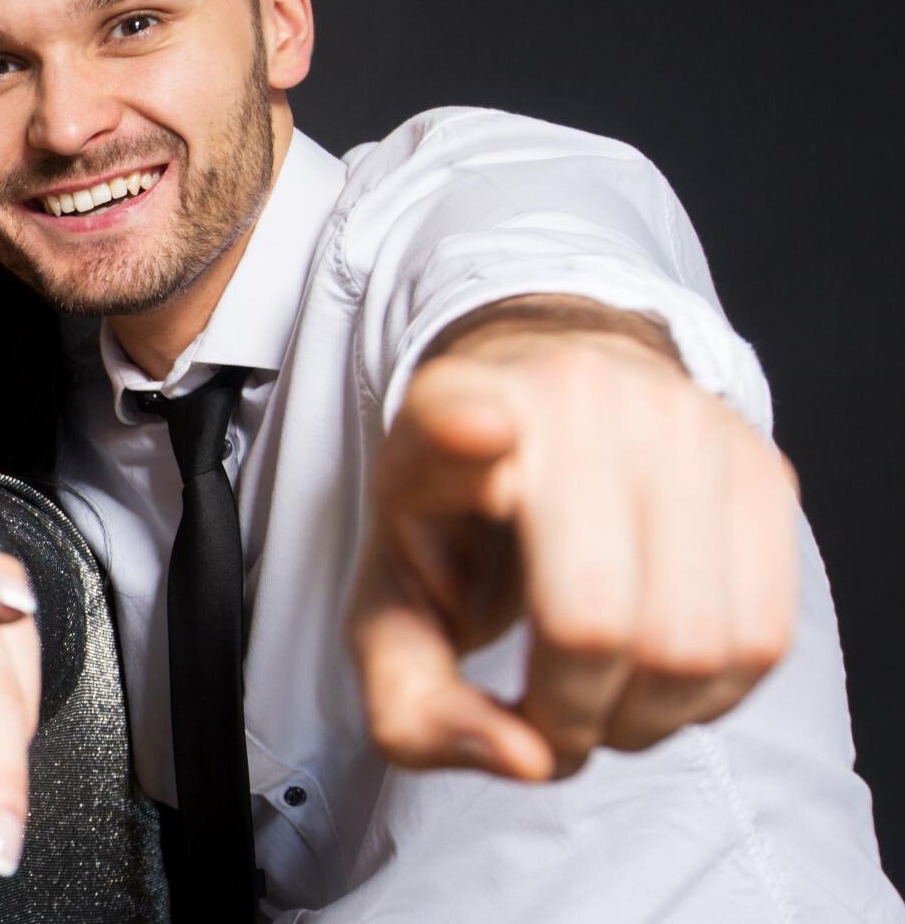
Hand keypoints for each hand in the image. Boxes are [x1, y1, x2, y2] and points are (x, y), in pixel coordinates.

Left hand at [352, 315, 797, 780]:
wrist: (539, 424)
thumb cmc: (456, 529)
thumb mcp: (392, 612)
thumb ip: (414, 708)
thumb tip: (530, 760)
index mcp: (445, 414)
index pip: (455, 416)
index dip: (464, 428)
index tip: (472, 428)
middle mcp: (571, 395)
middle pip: (593, 618)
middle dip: (571, 717)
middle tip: (547, 717)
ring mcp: (681, 422)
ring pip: (696, 644)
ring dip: (648, 717)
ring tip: (601, 695)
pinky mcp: (760, 466)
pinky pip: (763, 636)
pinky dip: (710, 694)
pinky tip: (658, 671)